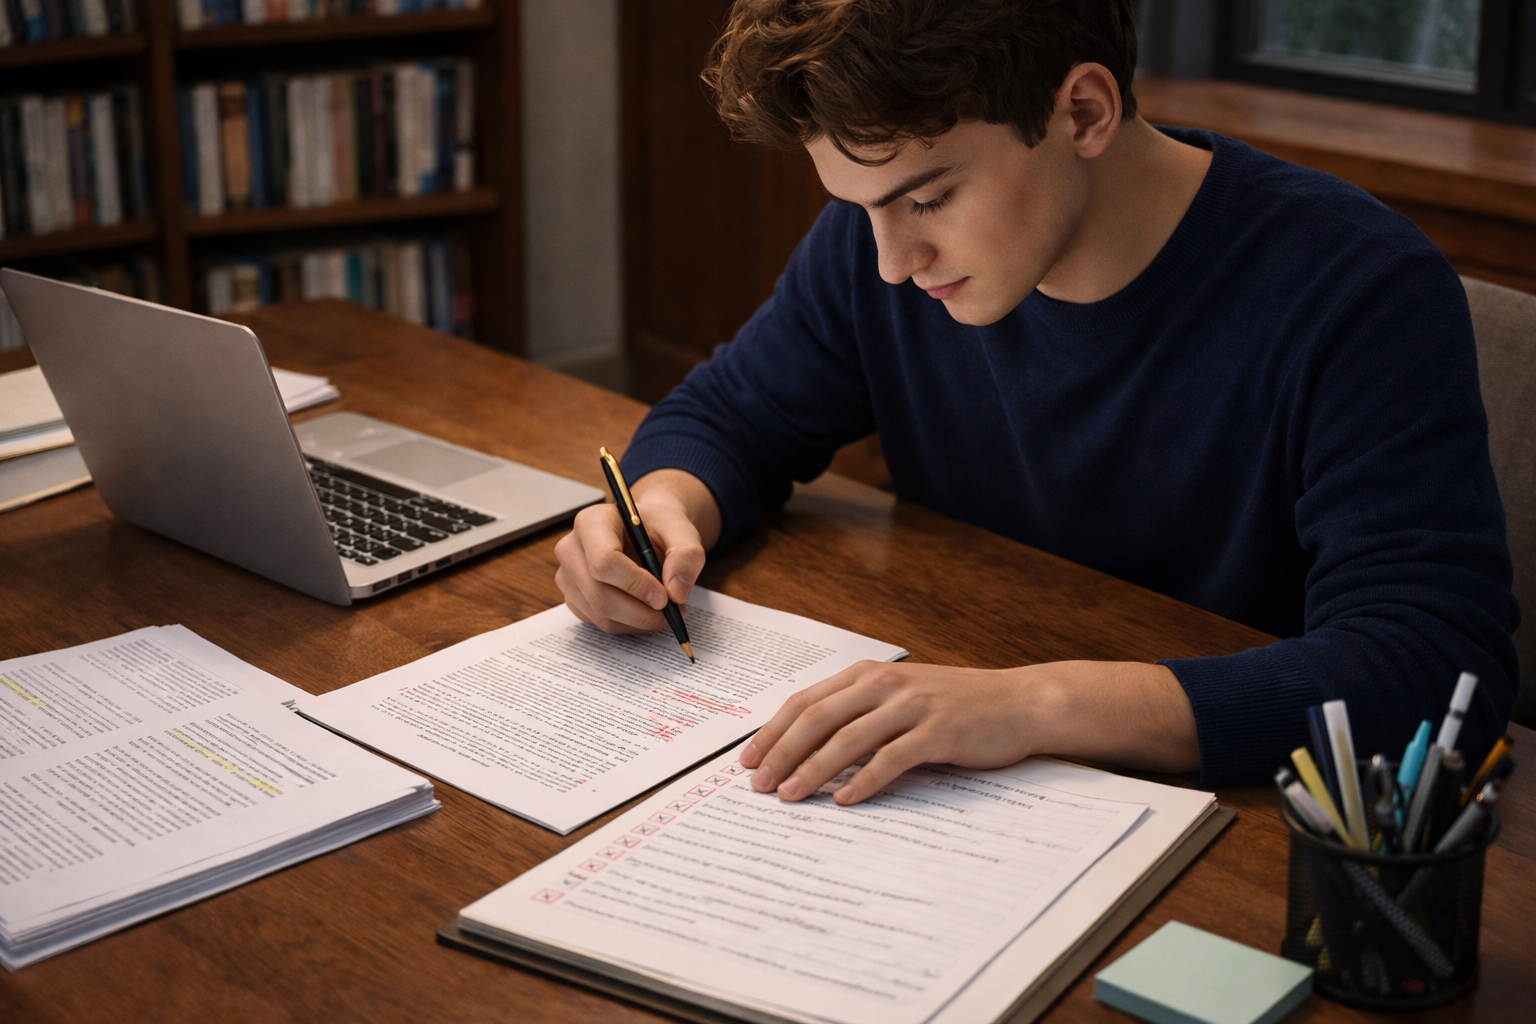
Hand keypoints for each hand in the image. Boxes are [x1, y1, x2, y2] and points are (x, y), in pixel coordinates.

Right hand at [554, 468, 720, 632]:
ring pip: (600, 613)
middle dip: (640, 612)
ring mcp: (568, 575)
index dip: (635, 585)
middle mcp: (571, 548)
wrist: (647, 533)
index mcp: (592, 522)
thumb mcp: (682, 532)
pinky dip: (628, 625)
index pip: (605, 561)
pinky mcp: (574, 597)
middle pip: (599, 594)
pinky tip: (646, 612)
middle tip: (671, 614)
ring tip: (665, 613)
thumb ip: (686, 556)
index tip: (664, 597)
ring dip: (637, 622)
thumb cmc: (659, 528)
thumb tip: (676, 592)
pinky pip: (599, 622)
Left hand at [739, 660, 1198, 803]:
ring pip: (848, 738)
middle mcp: (885, 684)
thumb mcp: (901, 699)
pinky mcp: (939, 731)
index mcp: (869, 674)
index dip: (772, 731)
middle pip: (818, 717)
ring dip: (813, 769)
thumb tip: (808, 750)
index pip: (806, 701)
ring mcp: (913, 705)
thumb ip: (859, 715)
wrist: (1019, 703)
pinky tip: (845, 801)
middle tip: (757, 784)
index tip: (747, 760)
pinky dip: (865, 781)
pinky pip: (892, 758)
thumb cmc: (956, 705)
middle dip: (781, 752)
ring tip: (789, 796)